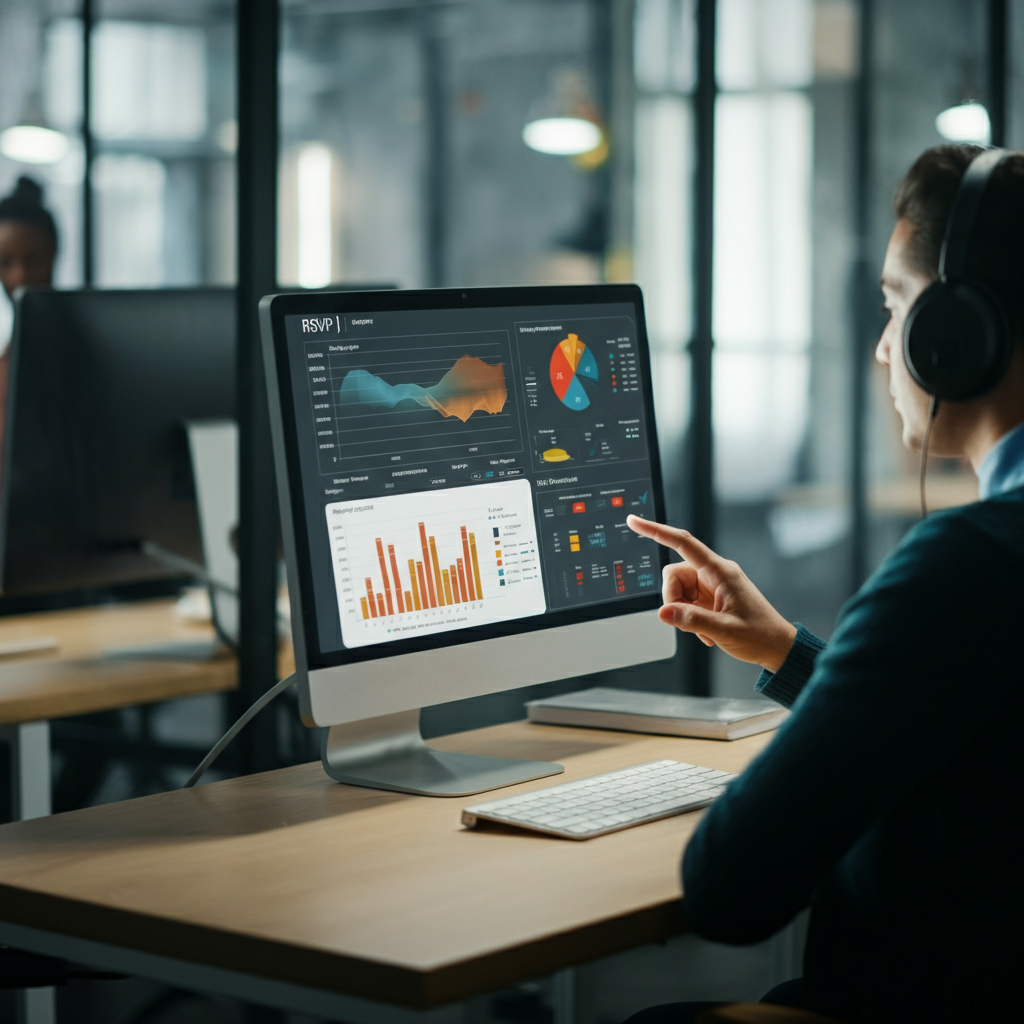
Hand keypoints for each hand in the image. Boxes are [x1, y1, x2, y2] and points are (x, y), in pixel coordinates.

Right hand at [626, 515, 796, 671]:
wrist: (777, 648)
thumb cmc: (759, 635)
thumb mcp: (724, 630)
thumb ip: (691, 620)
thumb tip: (662, 612)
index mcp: (720, 571)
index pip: (682, 543)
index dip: (656, 530)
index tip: (635, 522)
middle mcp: (714, 574)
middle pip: (674, 574)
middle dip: (672, 598)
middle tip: (686, 620)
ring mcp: (711, 586)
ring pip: (677, 590)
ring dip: (682, 611)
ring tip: (703, 630)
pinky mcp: (710, 598)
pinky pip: (686, 602)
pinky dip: (689, 618)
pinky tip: (707, 633)